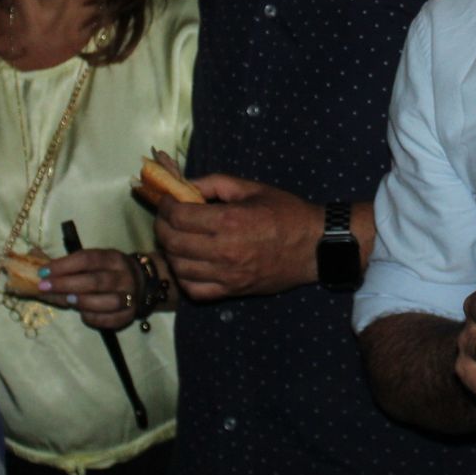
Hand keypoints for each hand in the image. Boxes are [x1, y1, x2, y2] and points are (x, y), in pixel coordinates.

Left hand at [33, 248, 140, 330]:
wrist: (141, 282)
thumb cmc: (107, 271)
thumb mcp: (94, 261)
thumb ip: (69, 266)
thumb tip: (38, 272)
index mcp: (112, 258)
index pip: (87, 259)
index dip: (64, 265)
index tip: (43, 272)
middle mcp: (123, 276)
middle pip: (96, 281)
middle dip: (66, 284)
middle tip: (44, 287)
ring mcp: (129, 296)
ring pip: (108, 301)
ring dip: (85, 301)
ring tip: (68, 300)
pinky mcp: (130, 314)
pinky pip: (112, 319)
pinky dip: (95, 318)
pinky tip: (83, 314)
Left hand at [154, 175, 320, 299]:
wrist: (314, 247)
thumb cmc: (285, 212)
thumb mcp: (251, 188)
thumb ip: (215, 183)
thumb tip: (184, 184)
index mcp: (229, 220)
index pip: (179, 216)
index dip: (165, 206)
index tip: (167, 200)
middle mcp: (224, 250)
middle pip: (173, 241)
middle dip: (162, 226)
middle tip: (166, 217)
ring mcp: (227, 274)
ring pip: (179, 267)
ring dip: (170, 251)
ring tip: (176, 239)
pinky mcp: (232, 291)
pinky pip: (194, 290)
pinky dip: (184, 277)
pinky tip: (189, 263)